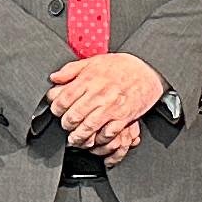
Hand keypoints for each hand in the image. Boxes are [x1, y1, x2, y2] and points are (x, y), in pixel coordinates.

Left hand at [46, 51, 163, 156]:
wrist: (147, 71)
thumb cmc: (120, 67)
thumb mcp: (93, 61)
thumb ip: (71, 70)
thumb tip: (54, 78)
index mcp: (88, 80)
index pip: (63, 100)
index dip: (56, 109)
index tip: (57, 112)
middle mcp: (98, 94)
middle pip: (73, 116)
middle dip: (66, 125)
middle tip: (66, 126)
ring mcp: (111, 107)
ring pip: (87, 129)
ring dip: (78, 137)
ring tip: (75, 139)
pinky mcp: (123, 118)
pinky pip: (106, 134)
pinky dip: (98, 140)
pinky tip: (94, 139)